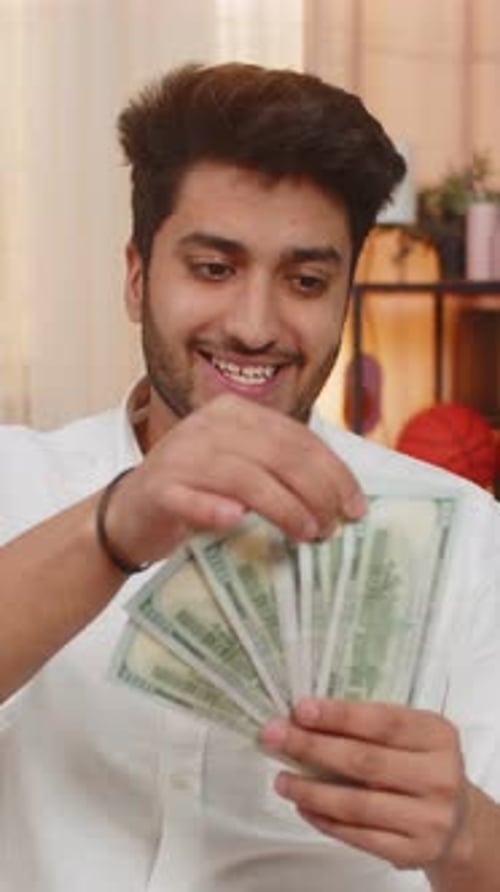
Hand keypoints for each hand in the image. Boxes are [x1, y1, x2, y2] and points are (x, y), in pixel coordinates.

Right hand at [103, 395, 364, 564]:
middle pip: (277, 455)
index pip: (297, 437)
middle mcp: (208, 425)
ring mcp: (180, 455)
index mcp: (235, 412)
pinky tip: (234, 521)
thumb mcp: (245, 468)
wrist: (133, 513)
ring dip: (283, 507)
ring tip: (308, 534)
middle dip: (316, 492)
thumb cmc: (201, 492)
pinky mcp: (158, 488)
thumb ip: (283, 468)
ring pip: (244, 477)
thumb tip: (343, 494)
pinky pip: (190, 498)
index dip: (333, 472)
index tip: (356, 507)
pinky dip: (213, 509)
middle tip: (335, 527)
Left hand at [260, 697, 468, 871]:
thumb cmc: (421, 765)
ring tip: (282, 780)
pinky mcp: (414, 851)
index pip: (383, 722)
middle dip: (312, 746)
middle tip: (274, 736)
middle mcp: (439, 776)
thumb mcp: (411, 735)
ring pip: (357, 804)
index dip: (340, 715)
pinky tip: (304, 807)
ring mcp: (429, 818)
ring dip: (311, 791)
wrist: (458, 822)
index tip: (301, 709)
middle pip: (364, 761)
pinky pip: (359, 836)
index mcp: (437, 736)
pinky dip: (325, 821)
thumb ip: (369, 725)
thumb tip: (304, 718)